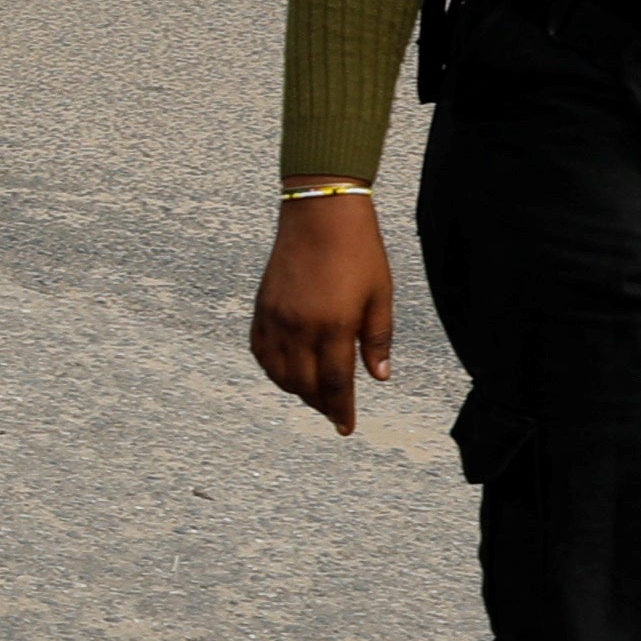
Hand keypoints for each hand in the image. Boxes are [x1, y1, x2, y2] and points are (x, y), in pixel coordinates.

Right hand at [250, 188, 396, 432]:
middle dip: (321, 404)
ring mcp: (277, 318)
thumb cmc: (358, 250)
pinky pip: (261, 352)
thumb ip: (377, 339)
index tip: (345, 427)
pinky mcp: (263, 308)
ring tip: (313, 394)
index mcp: (334, 326)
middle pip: (305, 384)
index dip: (341, 410)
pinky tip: (285, 372)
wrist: (319, 213)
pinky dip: (272, 369)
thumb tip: (379, 376)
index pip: (335, 384)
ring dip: (297, 390)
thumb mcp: (380, 296)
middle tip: (334, 412)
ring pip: (280, 373)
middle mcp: (300, 327)